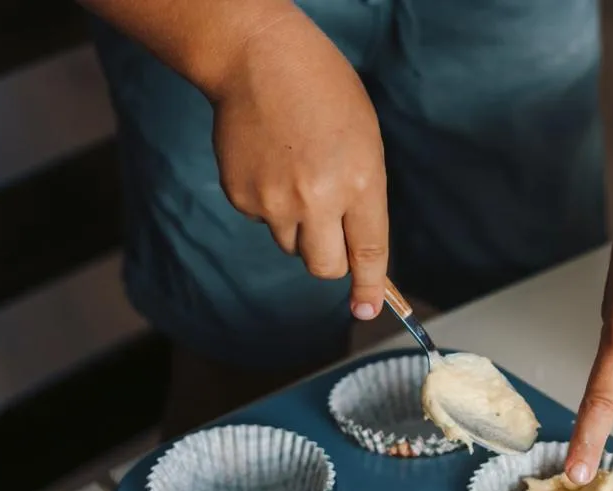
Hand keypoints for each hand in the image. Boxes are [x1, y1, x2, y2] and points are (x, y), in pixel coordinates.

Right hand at [211, 10, 389, 318]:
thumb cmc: (322, 93)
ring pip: (291, 245)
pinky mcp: (242, 197)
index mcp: (360, 182)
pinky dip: (269, 205)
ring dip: (298, 227)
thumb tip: (358, 247)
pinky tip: (270, 165)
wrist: (257, 59)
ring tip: (296, 175)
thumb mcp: (365, 141)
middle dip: (331, 262)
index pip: (369, 253)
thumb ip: (364, 196)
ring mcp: (275, 201)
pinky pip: (262, 222)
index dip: (371, 288)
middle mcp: (317, 199)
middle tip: (330, 234)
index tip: (367, 309)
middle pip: (325, 267)